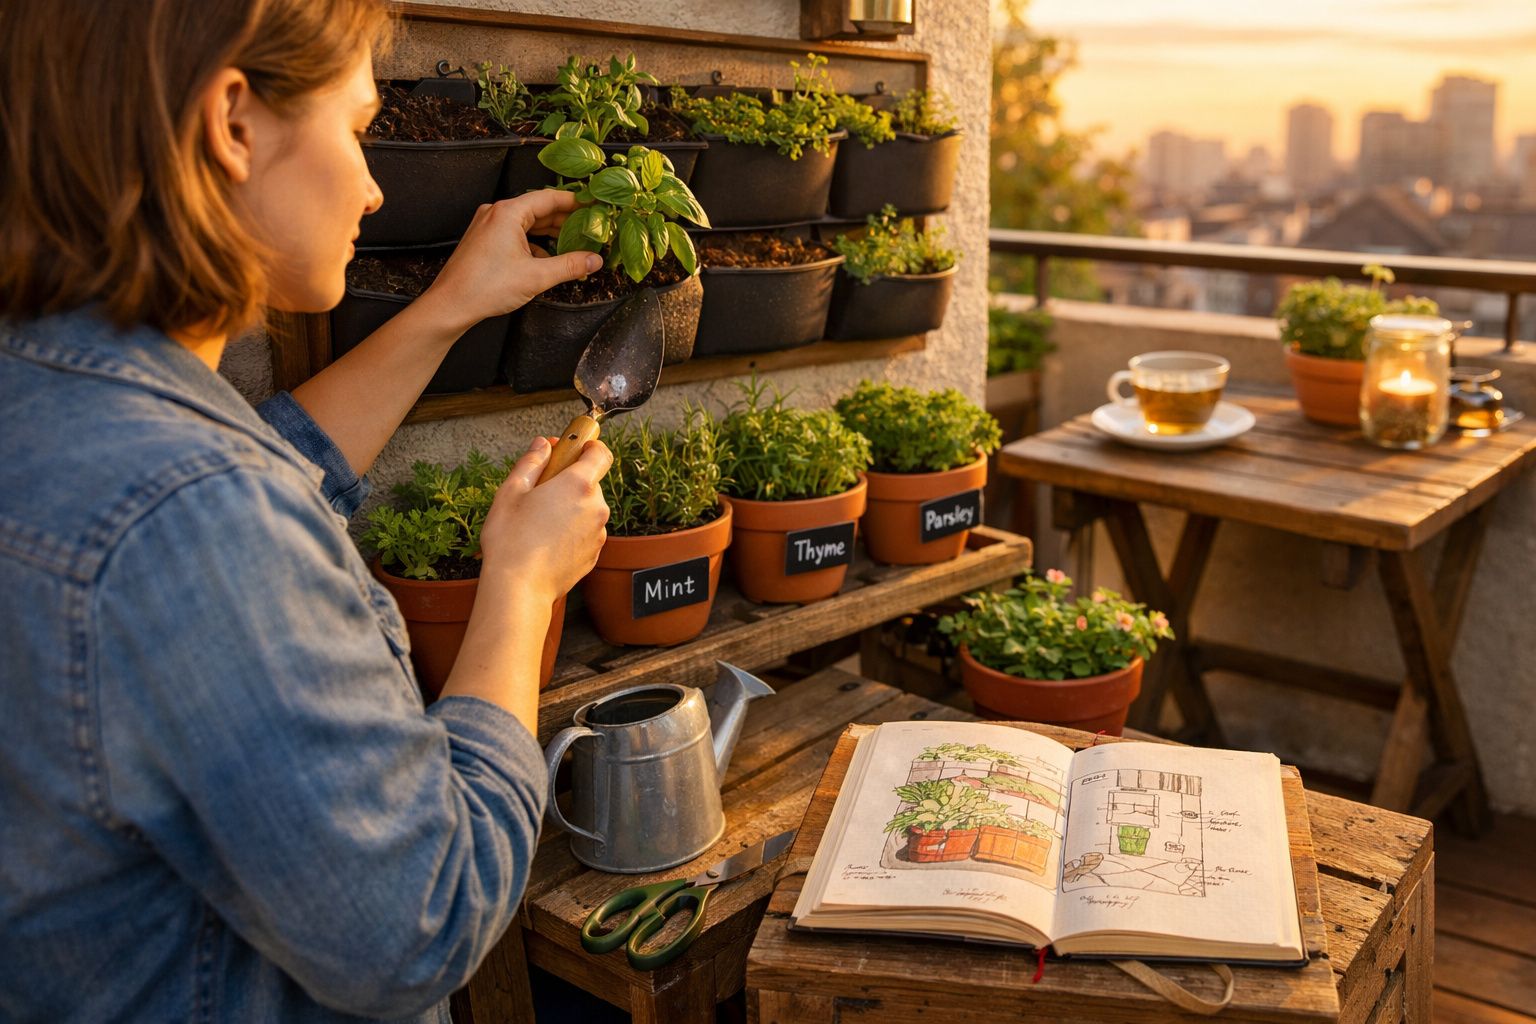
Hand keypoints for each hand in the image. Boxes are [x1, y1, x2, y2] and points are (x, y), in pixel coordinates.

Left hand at [420, 190, 603, 333]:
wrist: (450, 305)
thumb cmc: (485, 287)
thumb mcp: (536, 276)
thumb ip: (570, 266)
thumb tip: (594, 260)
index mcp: (508, 212)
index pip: (549, 197)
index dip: (575, 201)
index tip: (593, 205)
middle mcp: (496, 213)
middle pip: (539, 210)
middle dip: (565, 221)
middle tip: (589, 228)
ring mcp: (488, 226)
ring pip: (527, 224)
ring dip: (550, 234)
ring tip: (573, 244)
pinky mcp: (484, 241)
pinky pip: (515, 235)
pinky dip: (533, 244)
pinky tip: (548, 258)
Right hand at [478, 436, 612, 601]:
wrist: (519, 587)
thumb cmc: (511, 539)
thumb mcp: (511, 492)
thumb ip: (531, 463)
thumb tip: (543, 445)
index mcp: (578, 485)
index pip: (600, 453)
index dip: (588, 446)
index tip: (573, 448)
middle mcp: (597, 507)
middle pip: (590, 482)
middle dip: (569, 482)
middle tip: (539, 493)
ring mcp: (598, 532)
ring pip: (587, 509)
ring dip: (570, 508)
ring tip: (539, 522)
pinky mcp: (595, 554)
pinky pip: (586, 531)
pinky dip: (572, 530)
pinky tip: (546, 541)